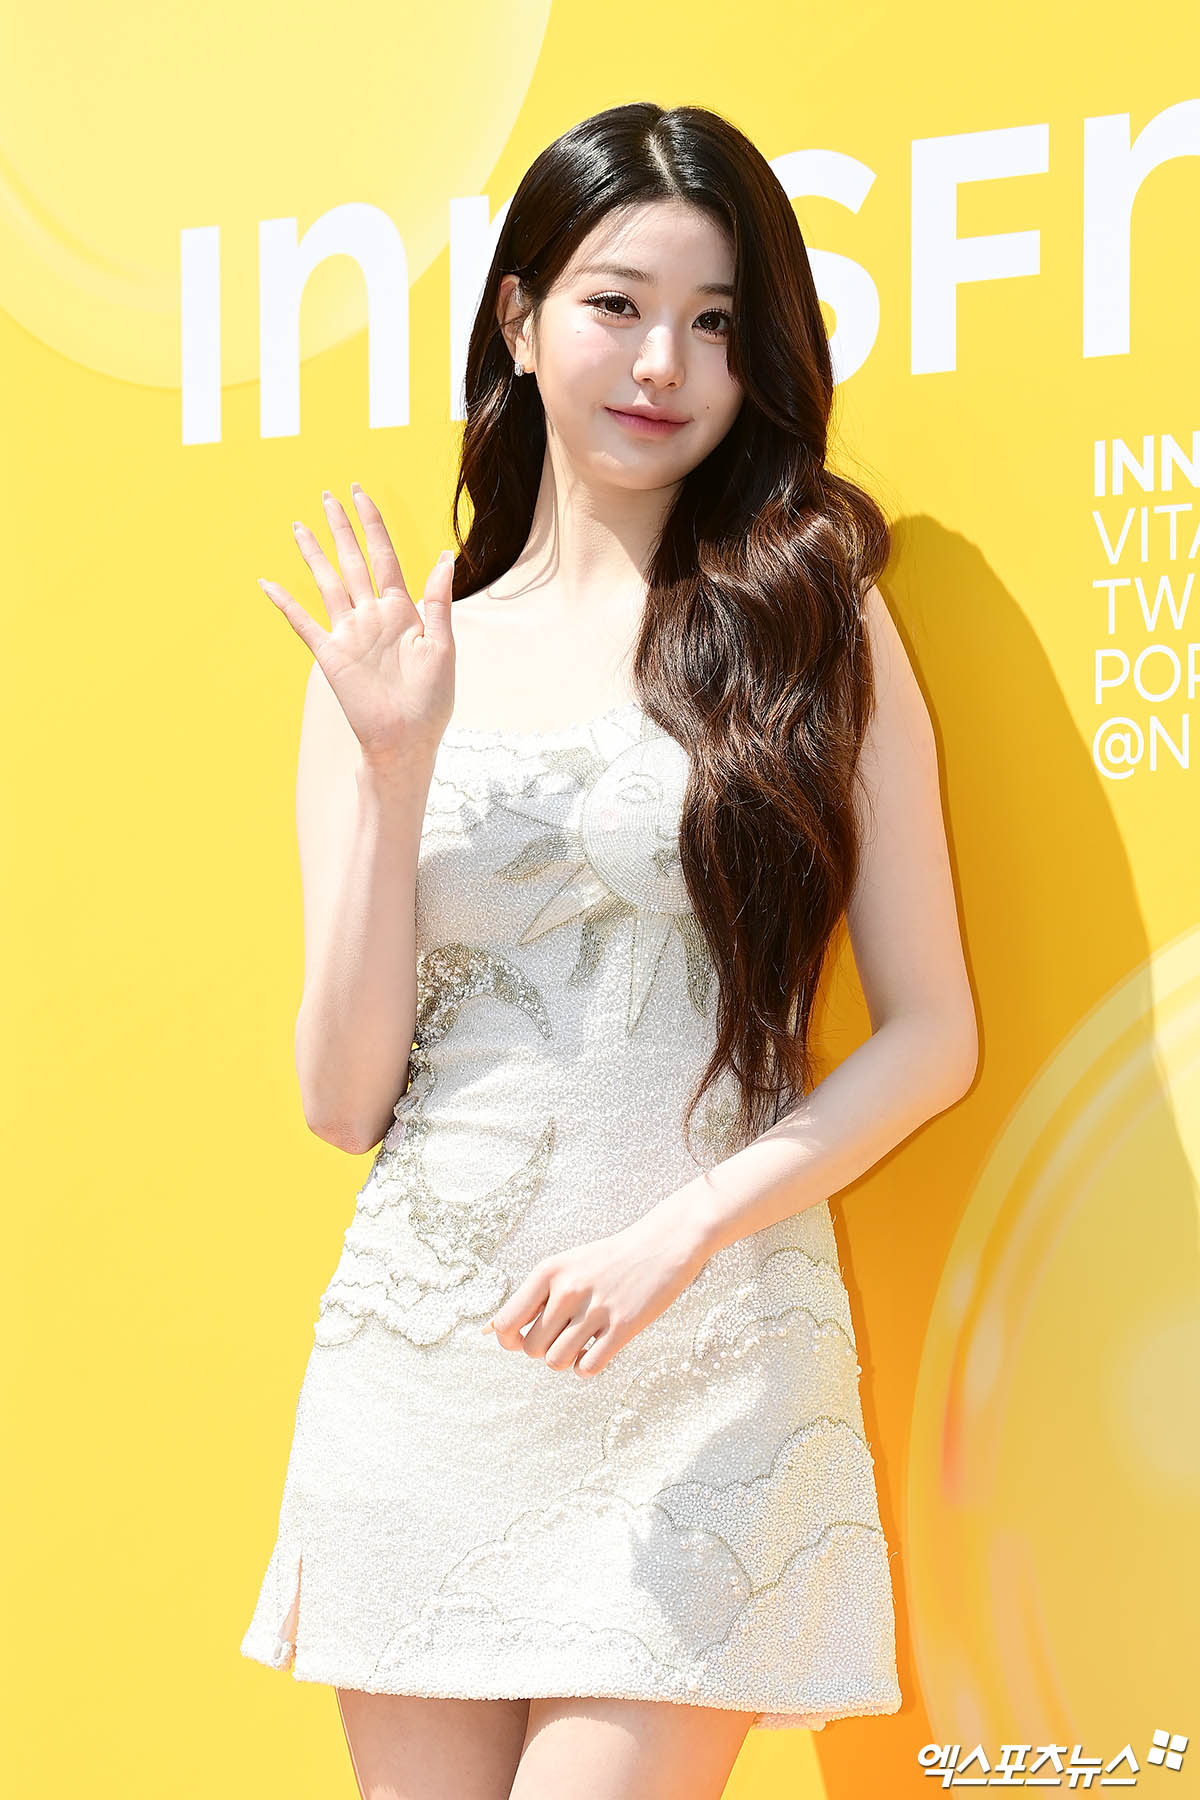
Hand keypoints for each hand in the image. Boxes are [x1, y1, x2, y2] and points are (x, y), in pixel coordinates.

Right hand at [258, 486, 455, 765]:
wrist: (406, 740)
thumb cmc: (431, 700)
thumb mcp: (442, 646)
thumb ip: (439, 601)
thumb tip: (444, 557)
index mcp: (402, 610)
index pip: (384, 556)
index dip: (372, 524)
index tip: (361, 494)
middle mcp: (372, 615)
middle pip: (352, 561)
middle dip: (341, 528)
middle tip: (329, 495)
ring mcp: (349, 633)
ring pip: (327, 583)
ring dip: (313, 554)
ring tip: (299, 526)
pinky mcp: (330, 655)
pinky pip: (303, 623)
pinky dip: (285, 604)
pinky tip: (268, 584)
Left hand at [483, 1210, 709, 1376]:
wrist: (662, 1244)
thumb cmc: (608, 1259)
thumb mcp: (566, 1266)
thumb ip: (532, 1297)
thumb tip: (490, 1331)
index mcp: (548, 1272)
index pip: (505, 1323)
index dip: (509, 1340)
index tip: (524, 1338)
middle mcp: (568, 1289)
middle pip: (530, 1349)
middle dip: (544, 1350)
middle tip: (564, 1336)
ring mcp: (596, 1309)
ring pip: (556, 1362)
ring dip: (566, 1360)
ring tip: (582, 1343)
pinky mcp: (624, 1326)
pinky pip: (588, 1367)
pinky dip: (588, 1368)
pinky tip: (598, 1350)